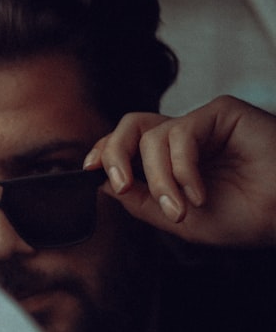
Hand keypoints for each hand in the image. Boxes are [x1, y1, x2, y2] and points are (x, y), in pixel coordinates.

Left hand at [84, 95, 275, 247]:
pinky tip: (200, 193)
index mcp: (170, 158)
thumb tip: (102, 181)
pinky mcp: (222, 112)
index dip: (103, 152)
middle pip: (129, 127)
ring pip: (152, 137)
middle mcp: (184, 136)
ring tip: (180, 208)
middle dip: (114, 154)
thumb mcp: (177, 218)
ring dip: (160, 179)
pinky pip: (181, 134)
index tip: (87, 171)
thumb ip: (140, 200)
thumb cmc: (244, 218)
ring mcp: (202, 123)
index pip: (125, 143)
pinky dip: (183, 169)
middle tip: (122, 186)